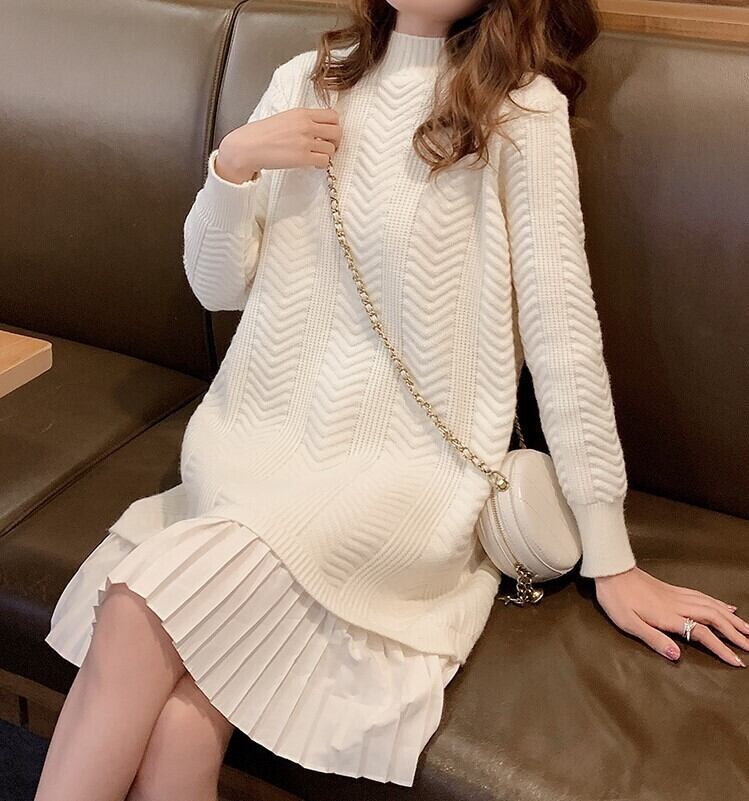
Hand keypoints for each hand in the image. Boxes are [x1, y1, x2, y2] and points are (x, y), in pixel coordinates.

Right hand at [216, 107, 341, 183]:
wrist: (248, 146)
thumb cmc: (262, 134)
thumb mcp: (285, 118)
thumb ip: (302, 120)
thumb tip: (317, 128)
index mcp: (302, 113)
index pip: (332, 115)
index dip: (334, 126)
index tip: (329, 133)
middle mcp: (306, 125)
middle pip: (337, 131)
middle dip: (335, 140)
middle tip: (328, 146)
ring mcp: (305, 141)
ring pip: (332, 148)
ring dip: (327, 154)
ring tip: (316, 156)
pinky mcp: (303, 157)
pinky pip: (324, 161)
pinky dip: (321, 164)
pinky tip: (313, 163)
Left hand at [594, 566, 748, 666]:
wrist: (610, 570)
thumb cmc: (616, 599)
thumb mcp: (629, 623)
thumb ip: (654, 639)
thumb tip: (678, 655)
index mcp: (669, 616)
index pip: (703, 634)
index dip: (721, 649)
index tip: (737, 661)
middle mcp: (678, 604)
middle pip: (714, 619)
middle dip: (735, 633)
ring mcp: (677, 595)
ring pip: (712, 606)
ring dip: (731, 618)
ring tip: (747, 629)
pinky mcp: (672, 589)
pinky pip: (702, 596)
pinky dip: (718, 602)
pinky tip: (726, 606)